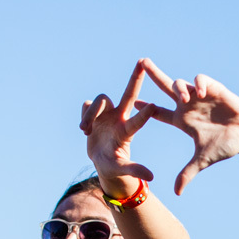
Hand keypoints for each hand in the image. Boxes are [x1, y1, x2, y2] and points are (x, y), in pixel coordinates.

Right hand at [80, 61, 157, 186]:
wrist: (100, 161)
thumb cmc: (114, 167)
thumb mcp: (122, 169)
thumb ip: (134, 170)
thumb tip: (152, 177)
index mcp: (127, 131)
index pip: (137, 121)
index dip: (144, 115)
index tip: (153, 107)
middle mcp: (119, 117)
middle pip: (128, 94)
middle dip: (135, 78)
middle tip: (142, 61)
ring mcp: (106, 113)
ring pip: (98, 101)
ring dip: (90, 115)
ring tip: (85, 131)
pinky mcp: (92, 112)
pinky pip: (86, 106)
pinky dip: (85, 115)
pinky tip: (85, 129)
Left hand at [137, 59, 238, 193]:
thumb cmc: (225, 145)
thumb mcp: (202, 160)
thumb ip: (187, 173)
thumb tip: (176, 192)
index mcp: (182, 120)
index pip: (158, 113)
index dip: (146, 108)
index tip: (133, 103)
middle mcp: (188, 105)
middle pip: (166, 87)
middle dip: (153, 74)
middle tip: (142, 62)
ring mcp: (200, 96)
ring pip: (181, 83)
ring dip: (178, 89)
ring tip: (183, 99)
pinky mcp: (214, 89)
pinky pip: (200, 79)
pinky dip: (198, 83)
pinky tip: (200, 92)